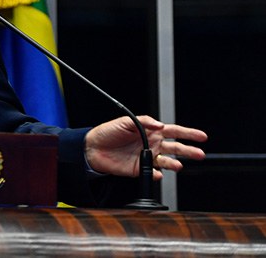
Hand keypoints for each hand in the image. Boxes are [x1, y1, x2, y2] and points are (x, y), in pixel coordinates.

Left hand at [85, 115, 206, 178]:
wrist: (92, 148)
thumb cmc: (108, 132)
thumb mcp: (125, 121)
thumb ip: (143, 121)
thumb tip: (160, 124)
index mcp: (151, 132)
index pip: (174, 131)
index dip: (188, 133)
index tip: (201, 136)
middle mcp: (152, 145)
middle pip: (175, 148)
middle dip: (189, 150)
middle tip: (199, 154)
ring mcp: (147, 157)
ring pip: (167, 162)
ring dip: (174, 163)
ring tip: (178, 165)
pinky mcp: (139, 169)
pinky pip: (152, 173)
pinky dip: (156, 174)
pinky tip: (158, 173)